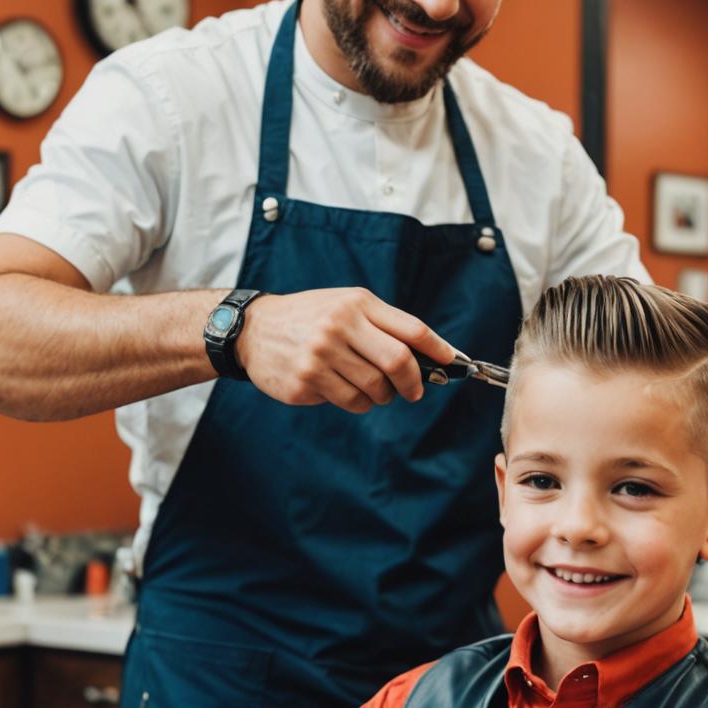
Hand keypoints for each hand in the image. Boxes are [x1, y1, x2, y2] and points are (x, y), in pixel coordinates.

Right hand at [235, 288, 455, 413]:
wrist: (253, 330)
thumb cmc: (310, 317)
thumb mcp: (346, 305)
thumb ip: (386, 325)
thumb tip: (433, 354)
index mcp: (355, 304)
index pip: (411, 329)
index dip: (439, 350)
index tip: (454, 364)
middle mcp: (338, 327)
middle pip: (398, 362)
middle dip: (414, 382)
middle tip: (415, 391)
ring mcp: (320, 356)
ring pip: (375, 389)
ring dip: (383, 395)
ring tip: (372, 388)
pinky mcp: (306, 383)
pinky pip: (350, 403)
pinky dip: (357, 402)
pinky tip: (343, 389)